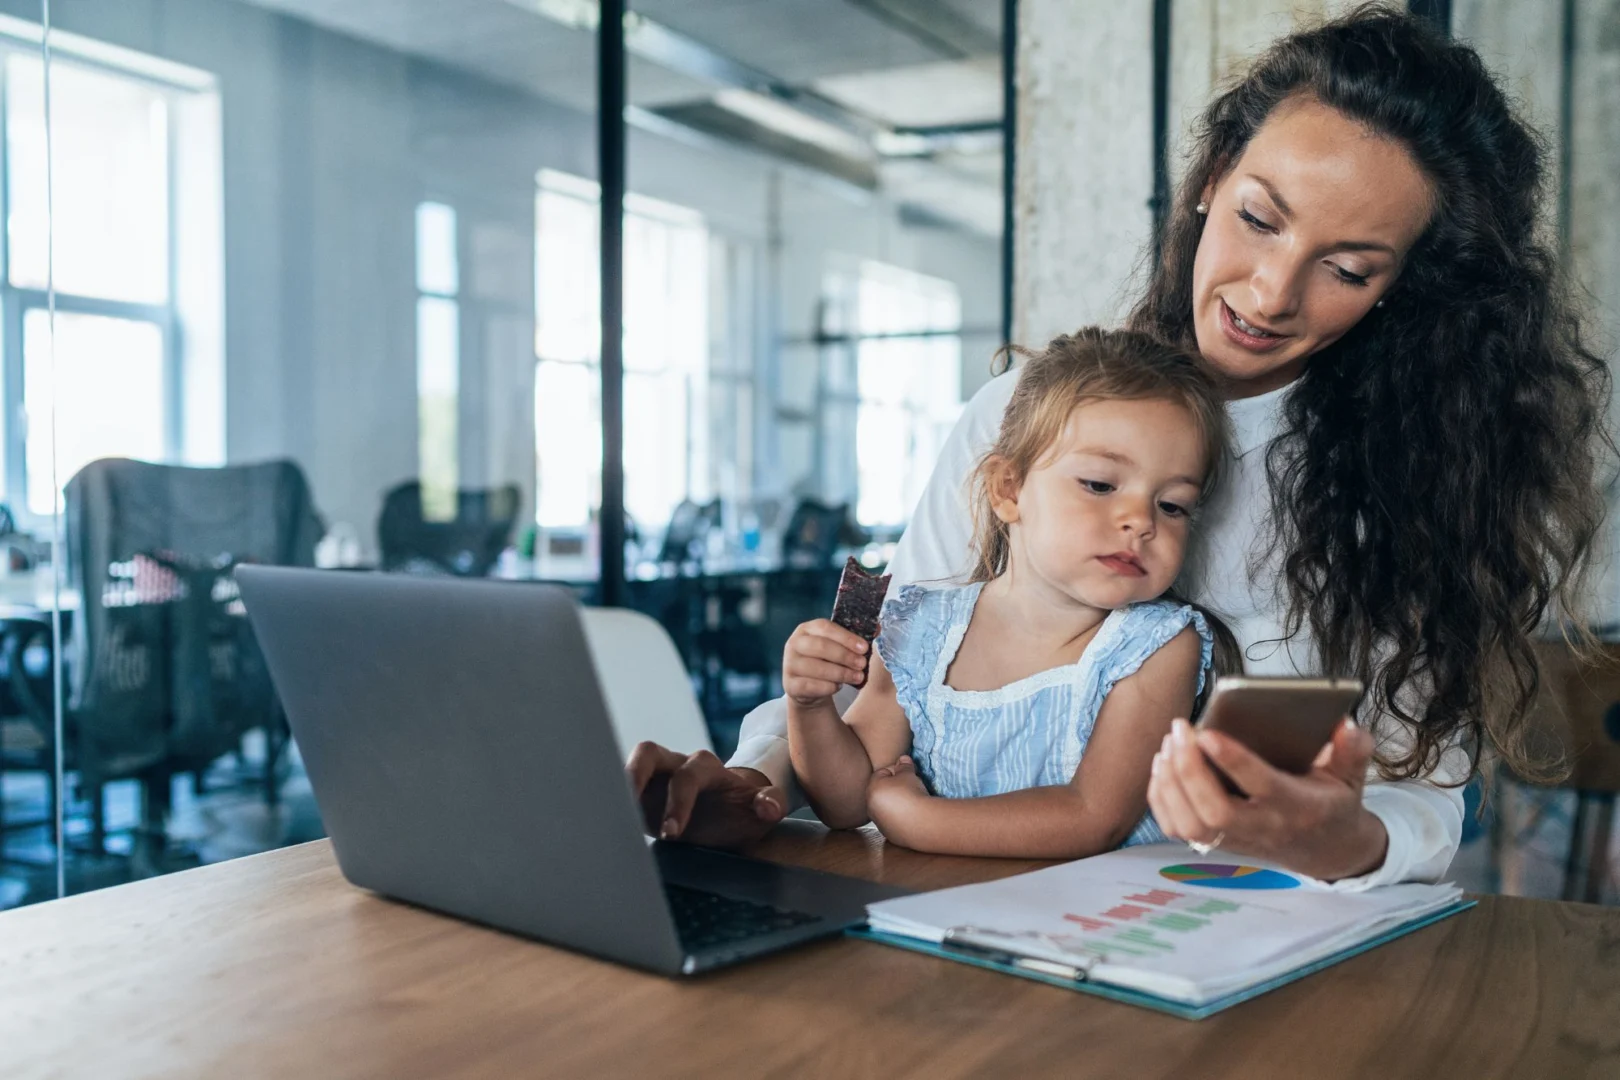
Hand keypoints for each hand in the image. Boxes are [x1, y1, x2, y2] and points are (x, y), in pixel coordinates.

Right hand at [625, 741, 787, 848]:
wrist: (728, 817)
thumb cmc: (742, 811)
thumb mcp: (760, 810)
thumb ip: (770, 804)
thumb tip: (769, 805)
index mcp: (706, 768)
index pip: (687, 775)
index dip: (678, 801)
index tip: (672, 834)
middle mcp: (676, 766)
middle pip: (648, 752)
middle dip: (635, 776)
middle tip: (629, 812)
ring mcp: (654, 779)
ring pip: (628, 766)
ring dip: (619, 788)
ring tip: (613, 819)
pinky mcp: (640, 796)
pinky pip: (620, 791)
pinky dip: (613, 804)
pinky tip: (608, 827)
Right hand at [782, 619, 870, 706]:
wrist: (810, 688)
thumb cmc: (828, 661)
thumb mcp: (839, 647)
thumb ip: (854, 638)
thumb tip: (878, 628)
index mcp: (806, 629)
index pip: (825, 627)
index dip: (846, 637)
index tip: (864, 648)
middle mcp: (794, 644)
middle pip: (820, 647)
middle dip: (845, 656)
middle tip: (862, 664)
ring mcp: (789, 665)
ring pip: (816, 668)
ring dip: (841, 673)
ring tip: (857, 677)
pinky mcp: (790, 685)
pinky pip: (811, 686)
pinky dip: (828, 687)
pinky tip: (838, 687)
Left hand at [866, 755, 928, 838]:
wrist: (920, 821)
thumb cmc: (911, 793)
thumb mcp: (908, 774)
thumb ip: (904, 765)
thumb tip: (903, 758)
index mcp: (872, 788)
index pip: (881, 773)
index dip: (895, 770)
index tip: (907, 773)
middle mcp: (870, 806)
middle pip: (881, 791)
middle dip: (893, 787)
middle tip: (909, 786)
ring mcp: (878, 822)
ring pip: (885, 808)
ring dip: (895, 803)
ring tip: (911, 801)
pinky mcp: (888, 834)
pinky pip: (893, 821)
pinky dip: (899, 817)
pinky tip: (911, 815)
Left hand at [1147, 717, 1388, 881]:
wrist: (1326, 850)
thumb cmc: (1331, 803)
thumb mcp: (1351, 776)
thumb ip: (1352, 751)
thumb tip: (1345, 726)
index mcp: (1296, 807)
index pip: (1260, 786)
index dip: (1232, 761)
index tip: (1208, 733)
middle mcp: (1263, 827)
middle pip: (1215, 811)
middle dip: (1189, 770)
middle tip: (1179, 730)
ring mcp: (1237, 840)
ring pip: (1191, 824)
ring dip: (1171, 783)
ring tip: (1169, 743)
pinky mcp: (1216, 844)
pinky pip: (1177, 830)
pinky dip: (1161, 799)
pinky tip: (1161, 766)